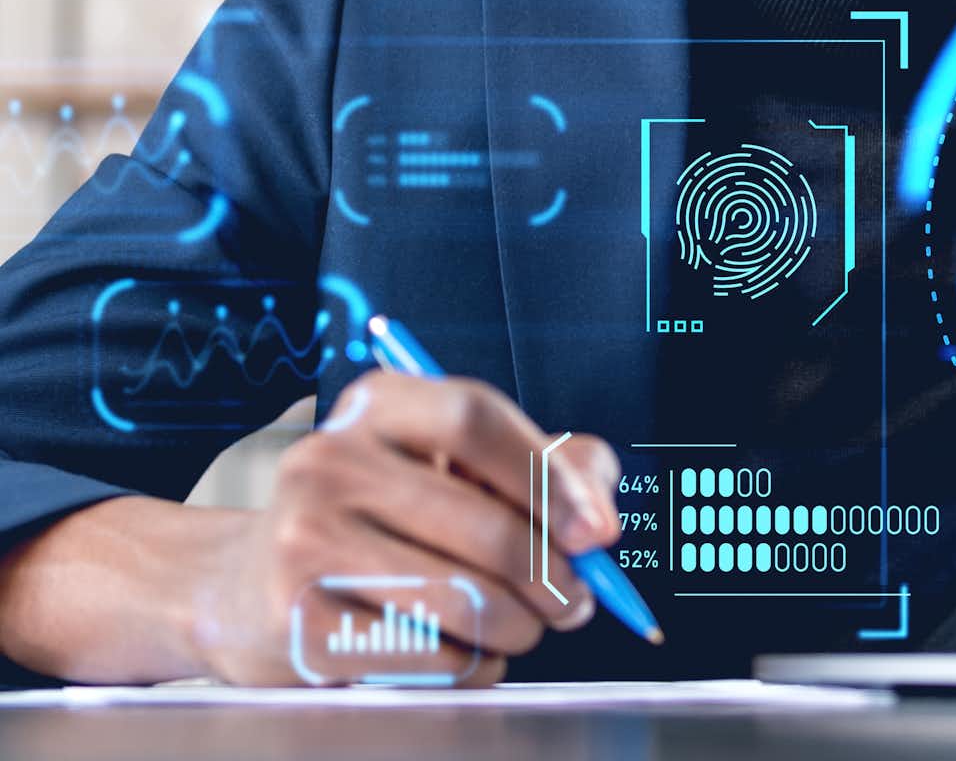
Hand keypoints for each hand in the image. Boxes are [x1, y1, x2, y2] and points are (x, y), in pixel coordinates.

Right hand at [186, 371, 620, 684]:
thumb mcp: (459, 467)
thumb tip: (599, 520)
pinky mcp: (295, 619)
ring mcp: (302, 540)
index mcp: (379, 405)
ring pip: (463, 599)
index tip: (599, 533)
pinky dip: (467, 662)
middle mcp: (329, 461)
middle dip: (554, 577)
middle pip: (484, 526)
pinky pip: (426, 655)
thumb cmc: (381, 518)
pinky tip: (458, 647)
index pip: (476, 421)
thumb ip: (550, 468)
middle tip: (576, 601)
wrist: (245, 585)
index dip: (551, 480)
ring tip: (520, 625)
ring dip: (517, 626)